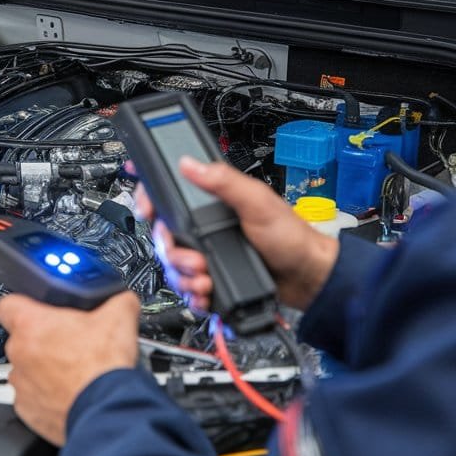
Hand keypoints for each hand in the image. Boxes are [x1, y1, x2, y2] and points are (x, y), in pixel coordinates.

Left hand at [0, 291, 139, 445]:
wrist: (107, 410)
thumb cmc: (103, 368)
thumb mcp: (120, 318)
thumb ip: (117, 301)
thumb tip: (123, 299)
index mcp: (32, 325)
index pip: (7, 304)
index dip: (23, 304)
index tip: (36, 309)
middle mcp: (19, 354)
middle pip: (22, 339)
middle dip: (44, 340)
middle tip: (70, 343)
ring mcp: (21, 384)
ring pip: (27, 370)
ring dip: (45, 369)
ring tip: (74, 371)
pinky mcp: (28, 411)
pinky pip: (33, 397)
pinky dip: (48, 396)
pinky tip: (71, 392)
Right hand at [134, 158, 338, 311]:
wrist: (306, 277)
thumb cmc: (290, 236)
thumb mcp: (257, 201)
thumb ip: (224, 180)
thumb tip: (191, 163)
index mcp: (212, 200)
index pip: (168, 193)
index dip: (150, 201)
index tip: (149, 211)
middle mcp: (205, 225)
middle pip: (164, 236)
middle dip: (173, 252)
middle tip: (196, 259)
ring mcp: (208, 250)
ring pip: (173, 264)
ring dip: (184, 276)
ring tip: (205, 279)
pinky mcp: (212, 274)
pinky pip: (187, 285)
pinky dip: (193, 292)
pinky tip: (207, 292)